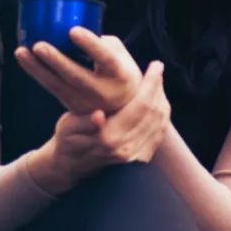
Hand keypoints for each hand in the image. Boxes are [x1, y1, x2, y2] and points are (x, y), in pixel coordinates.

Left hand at [15, 27, 142, 114]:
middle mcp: (103, 92)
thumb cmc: (120, 72)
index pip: (105, 58)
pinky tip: (24, 59)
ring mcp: (86, 102)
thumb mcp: (121, 56)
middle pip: (76, 76)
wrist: (123, 108)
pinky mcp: (72, 106)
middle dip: (55, 60)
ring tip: (21, 52)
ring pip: (58, 85)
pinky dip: (37, 73)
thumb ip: (103, 42)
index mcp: (120, 74)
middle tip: (38, 45)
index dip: (90, 44)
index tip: (73, 30)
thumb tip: (76, 29)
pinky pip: (52, 88)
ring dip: (37, 68)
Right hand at [28, 61, 170, 190]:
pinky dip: (162, 114)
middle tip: (157, 68)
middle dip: (158, 87)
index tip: (155, 65)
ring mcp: (135, 155)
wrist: (72, 165)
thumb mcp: (68, 126)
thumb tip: (98, 116)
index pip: (140, 106)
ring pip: (160, 122)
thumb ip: (84, 122)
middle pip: (154, 112)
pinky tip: (157, 100)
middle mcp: (126, 148)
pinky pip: (159, 132)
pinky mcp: (141, 158)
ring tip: (157, 81)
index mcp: (109, 138)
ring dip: (161, 99)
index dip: (150, 84)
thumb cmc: (68, 139)